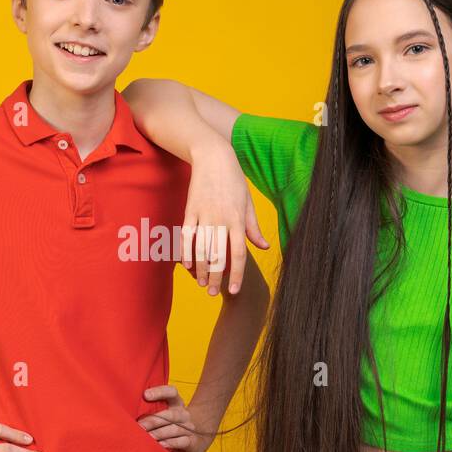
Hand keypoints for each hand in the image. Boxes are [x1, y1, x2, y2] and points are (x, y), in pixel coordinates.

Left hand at [137, 385, 210, 451]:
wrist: (200, 436)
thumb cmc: (174, 423)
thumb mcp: (167, 412)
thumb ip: (152, 409)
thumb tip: (127, 410)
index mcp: (177, 403)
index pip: (172, 392)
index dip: (159, 392)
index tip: (145, 395)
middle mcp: (184, 414)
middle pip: (170, 414)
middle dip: (153, 420)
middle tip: (140, 426)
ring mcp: (189, 428)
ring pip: (174, 429)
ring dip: (159, 433)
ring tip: (147, 437)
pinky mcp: (193, 442)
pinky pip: (182, 442)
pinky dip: (171, 443)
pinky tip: (160, 445)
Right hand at [179, 138, 268, 295]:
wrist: (213, 157)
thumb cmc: (234, 181)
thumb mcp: (248, 203)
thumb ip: (254, 228)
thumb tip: (264, 247)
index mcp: (237, 219)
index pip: (238, 253)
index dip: (237, 273)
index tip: (234, 290)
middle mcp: (220, 219)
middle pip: (218, 255)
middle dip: (216, 277)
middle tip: (214, 293)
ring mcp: (203, 215)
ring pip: (201, 249)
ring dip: (201, 269)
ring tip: (202, 284)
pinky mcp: (190, 210)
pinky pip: (187, 236)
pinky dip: (186, 252)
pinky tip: (187, 266)